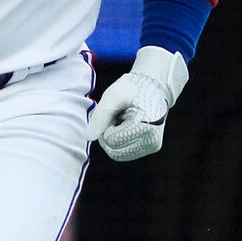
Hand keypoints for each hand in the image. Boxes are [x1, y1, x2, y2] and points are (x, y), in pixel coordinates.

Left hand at [87, 46, 188, 161]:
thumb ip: (100, 117)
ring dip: (114, 139)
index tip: (113, 113)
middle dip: (108, 136)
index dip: (106, 127)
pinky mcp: (152, 147)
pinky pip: (127, 152)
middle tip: (114, 117)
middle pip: (114, 151)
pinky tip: (127, 126)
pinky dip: (122, 141)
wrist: (153, 86)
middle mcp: (151, 140)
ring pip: (119, 154)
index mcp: (144, 127)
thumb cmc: (131, 89)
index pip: (111, 140)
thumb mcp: (112, 97)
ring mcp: (152, 146)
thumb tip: (89, 137)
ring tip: (121, 121)